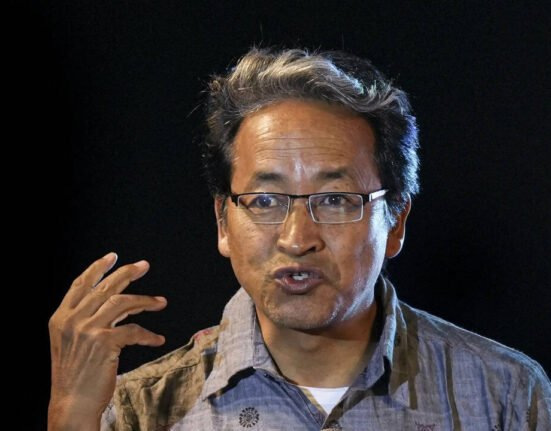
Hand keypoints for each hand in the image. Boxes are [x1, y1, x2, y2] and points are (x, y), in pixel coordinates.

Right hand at [48, 252, 166, 429]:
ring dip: (145, 301)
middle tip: (145, 265)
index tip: (113, 256)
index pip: (80, 284)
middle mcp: (72, 320)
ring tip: (161, 301)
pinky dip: (149, 335)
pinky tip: (157, 339)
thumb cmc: (75, 375)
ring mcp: (88, 330)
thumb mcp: (71, 342)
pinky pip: (135, 330)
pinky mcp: (105, 343)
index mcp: (61, 317)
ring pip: (122, 302)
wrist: (71, 404)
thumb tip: (118, 300)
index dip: (98, 267)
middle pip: (105, 287)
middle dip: (127, 273)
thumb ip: (86, 319)